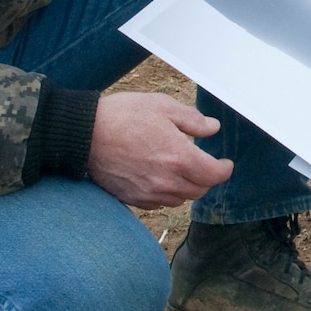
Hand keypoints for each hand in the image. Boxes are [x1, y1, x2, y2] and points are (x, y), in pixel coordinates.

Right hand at [86, 92, 232, 208]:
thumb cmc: (122, 115)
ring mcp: (148, 192)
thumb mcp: (162, 106)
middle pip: (199, 190)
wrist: (85, 134)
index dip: (224, 169)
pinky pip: (158, 203)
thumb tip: (212, 129)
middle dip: (206, 178)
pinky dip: (166, 193)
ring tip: (181, 170)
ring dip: (186, 187)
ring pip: (180, 199)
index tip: (225, 164)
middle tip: (204, 165)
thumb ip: (192, 120)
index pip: (214, 175)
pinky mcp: (132, 198)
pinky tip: (160, 178)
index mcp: (178, 157)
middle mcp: (166, 180)